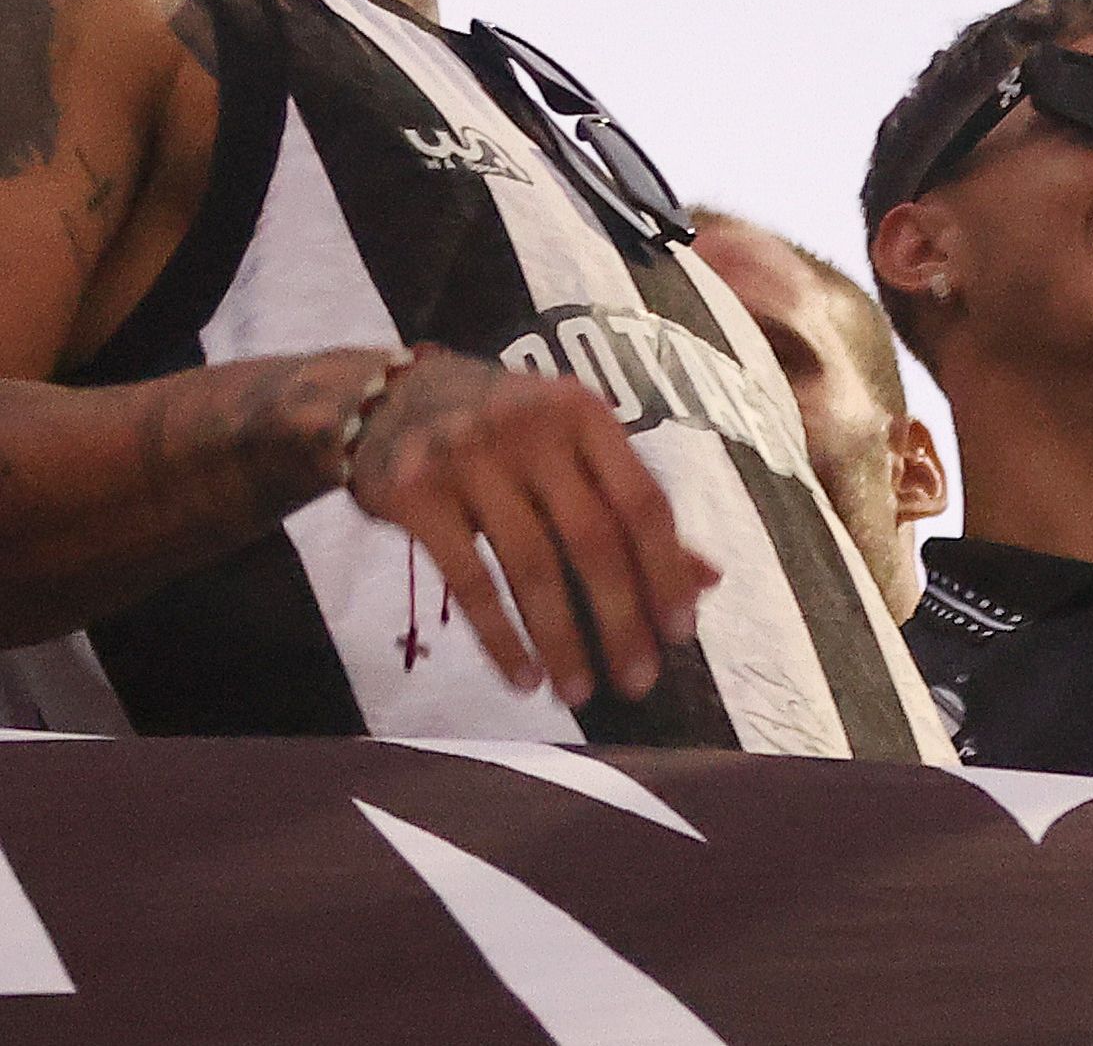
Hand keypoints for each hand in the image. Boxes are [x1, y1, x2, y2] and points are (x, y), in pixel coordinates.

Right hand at [344, 346, 719, 705]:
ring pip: (532, 566)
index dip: (668, 570)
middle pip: (594, 538)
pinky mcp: (416, 494)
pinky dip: (500, 637)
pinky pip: (469, 581)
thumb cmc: (501, 430)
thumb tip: (710, 578)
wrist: (381, 399)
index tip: (682, 632)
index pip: (644, 501)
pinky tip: (523, 676)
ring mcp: (470, 459)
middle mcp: (533, 429)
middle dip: (622, 618)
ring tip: (579, 692)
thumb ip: (632, 506)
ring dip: (561, 639)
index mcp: (586, 414)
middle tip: (638, 681)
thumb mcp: (570, 447)